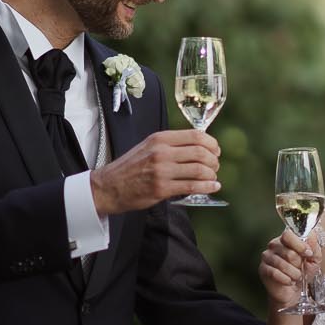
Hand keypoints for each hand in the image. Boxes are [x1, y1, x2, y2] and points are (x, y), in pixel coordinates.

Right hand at [90, 129, 220, 213]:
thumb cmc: (130, 168)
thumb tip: (198, 147)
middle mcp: (162, 152)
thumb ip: (170, 145)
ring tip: (213, 178)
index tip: (216, 150)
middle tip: (215, 166)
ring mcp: (162, 170)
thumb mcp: (148, 147)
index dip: (211, 143)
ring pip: (199, 169)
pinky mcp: (161, 188)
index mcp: (160, 139)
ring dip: (212, 175)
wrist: (108, 186)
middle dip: (214, 160)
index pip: (196, 135)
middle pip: (201, 152)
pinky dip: (207, 187)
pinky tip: (212, 187)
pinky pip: (192, 186)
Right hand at [259, 229, 321, 312]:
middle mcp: (274, 245)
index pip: (288, 235)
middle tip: (300, 268)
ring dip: (294, 274)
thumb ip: (314, 246)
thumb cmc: (302, 272)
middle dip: (298, 264)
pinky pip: (275, 273)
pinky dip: (286, 279)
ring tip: (296, 276)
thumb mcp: (314, 258)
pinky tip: (289, 281)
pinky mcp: (263, 269)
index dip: (300, 245)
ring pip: (282, 264)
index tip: (308, 254)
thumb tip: (311, 234)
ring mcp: (267, 257)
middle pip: (288, 252)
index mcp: (286, 239)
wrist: (293, 290)